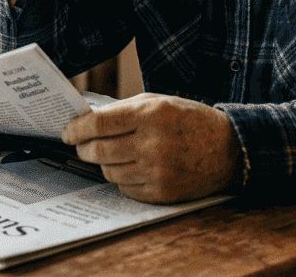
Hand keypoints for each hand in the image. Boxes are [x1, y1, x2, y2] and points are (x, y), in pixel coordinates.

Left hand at [61, 93, 240, 203]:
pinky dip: (123, 178)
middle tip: (83, 145)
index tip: (67, 132)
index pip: (99, 123)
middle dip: (84, 148)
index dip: (76, 129)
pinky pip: (125, 188)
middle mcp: (153, 143)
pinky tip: (135, 167)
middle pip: (98, 151)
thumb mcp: (159, 102)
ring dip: (105, 163)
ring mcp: (157, 171)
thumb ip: (123, 110)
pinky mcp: (162, 192)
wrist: (229, 149)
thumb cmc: (189, 120)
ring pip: (109, 171)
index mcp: (151, 114)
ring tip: (117, 154)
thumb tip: (86, 119)